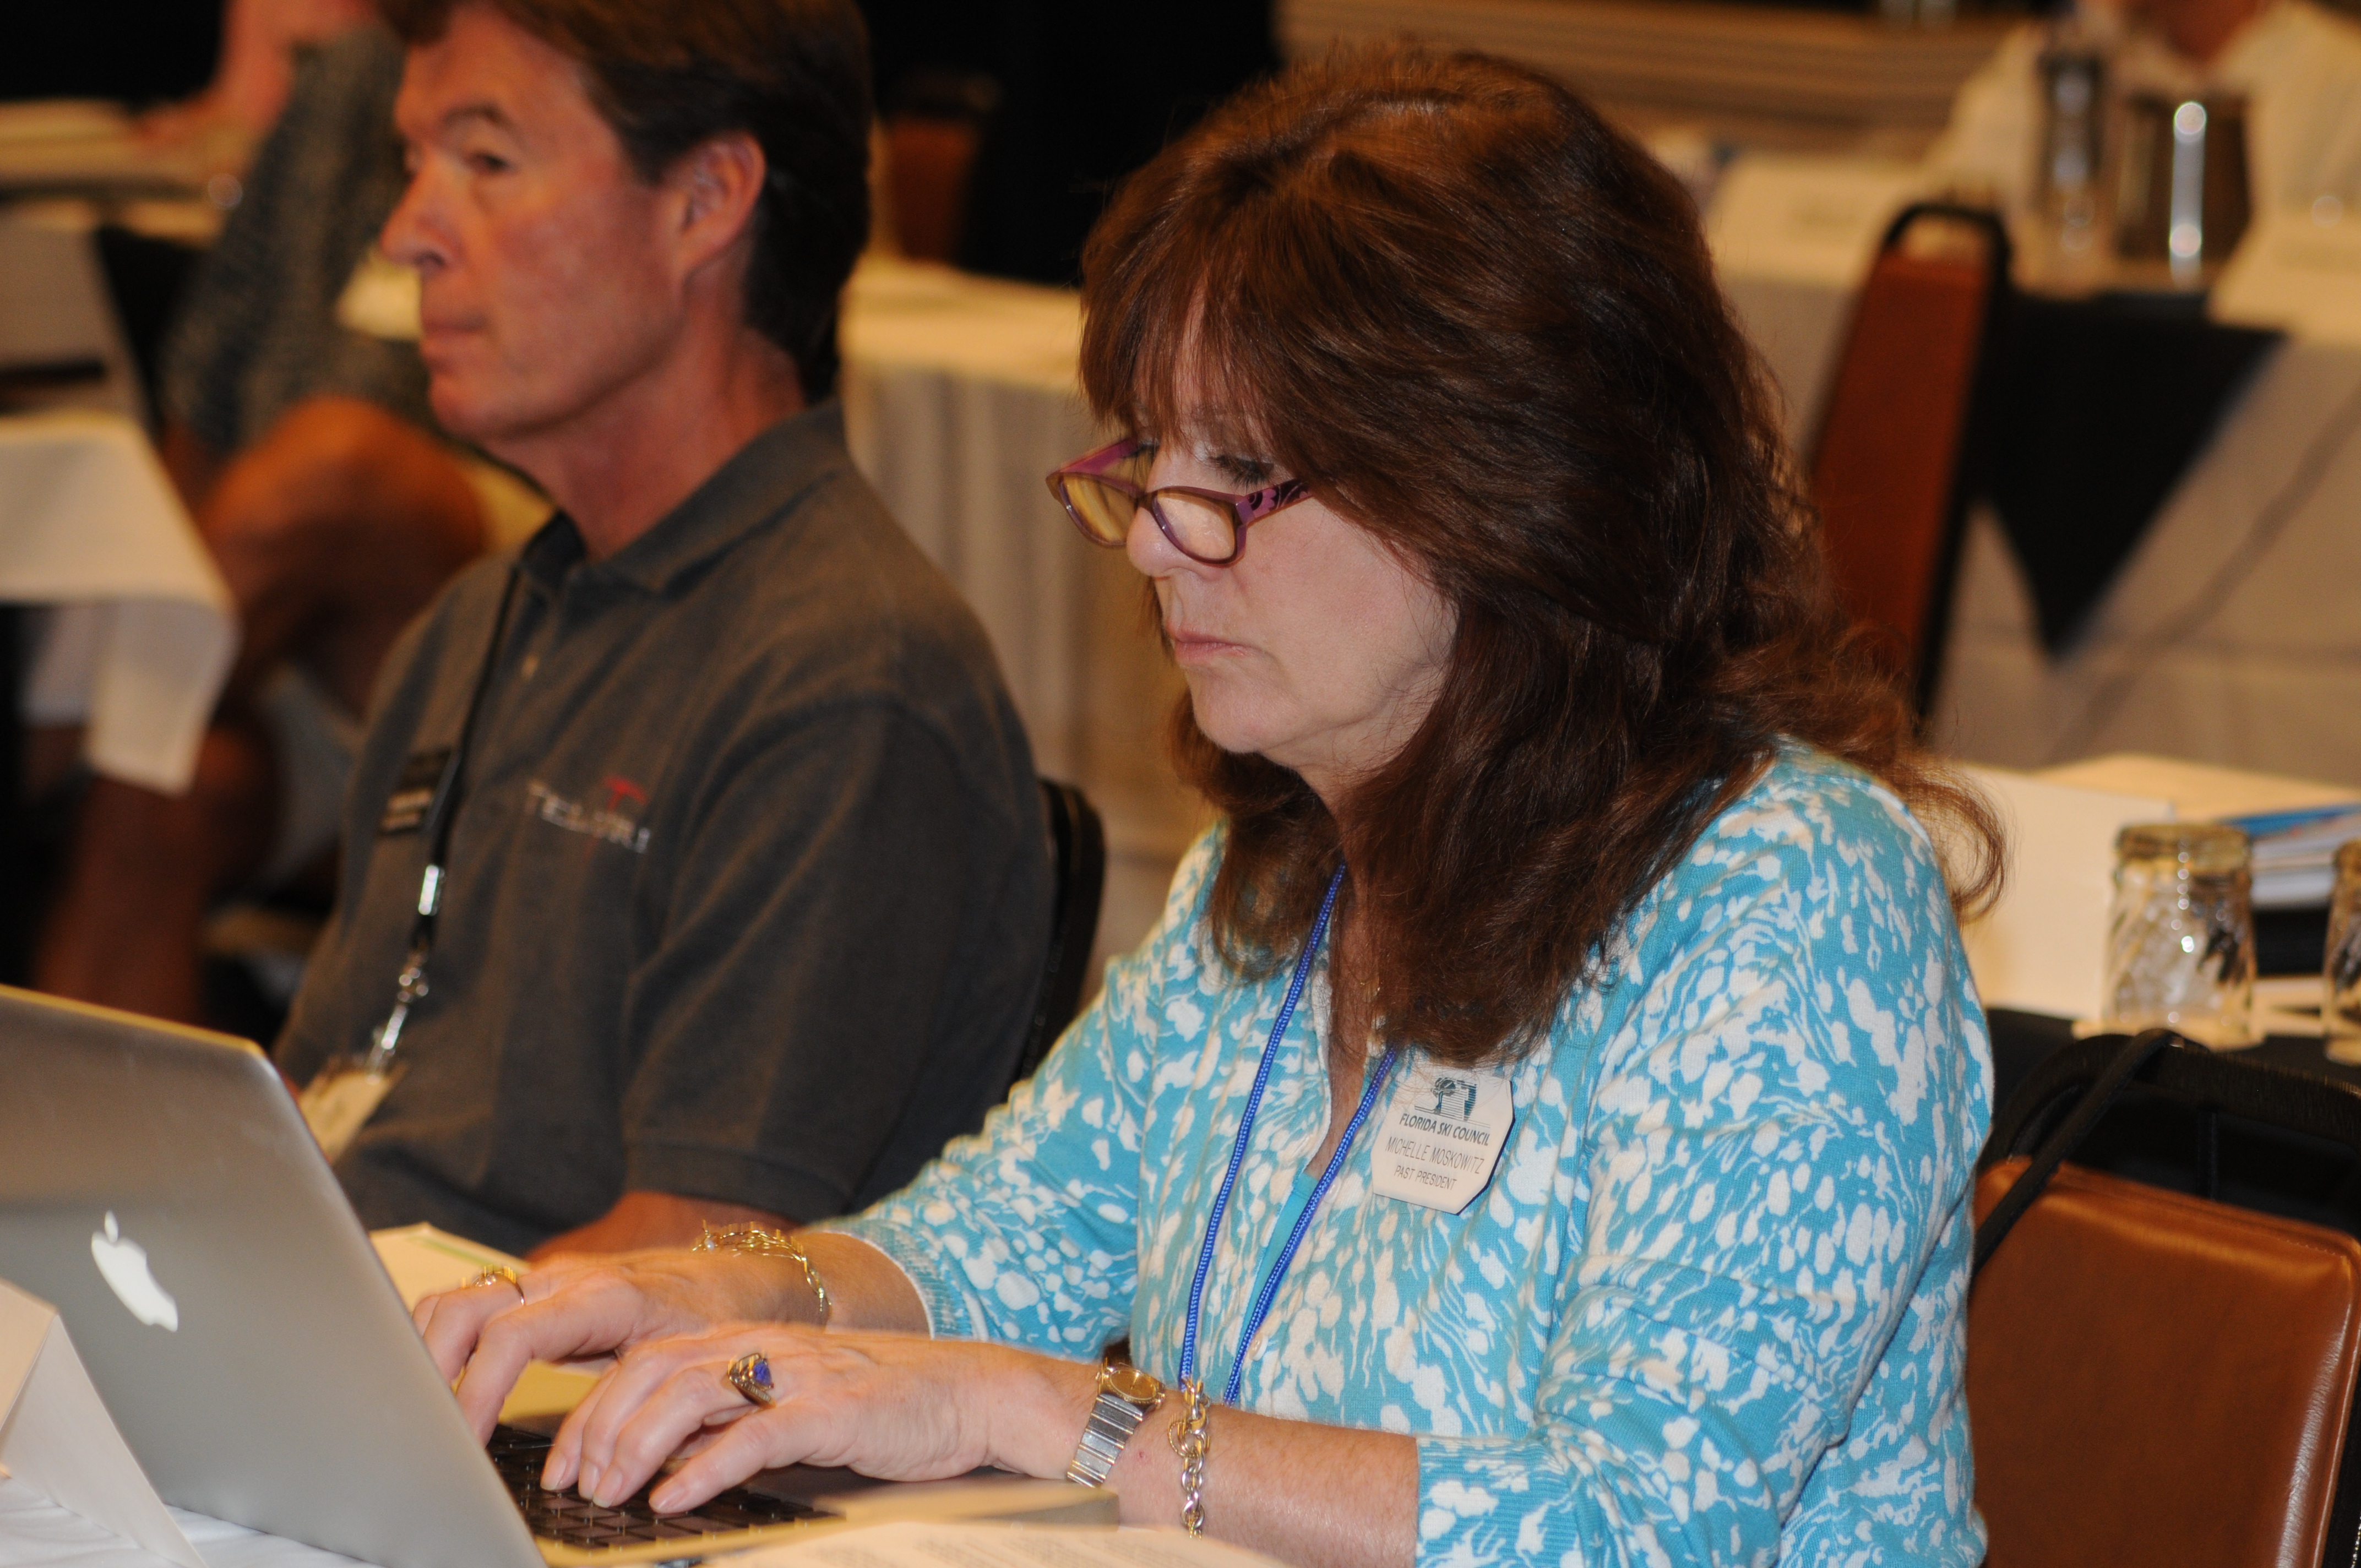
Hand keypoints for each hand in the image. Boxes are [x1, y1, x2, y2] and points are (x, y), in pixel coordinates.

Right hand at [413, 1250, 791, 1439]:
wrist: (735, 1277)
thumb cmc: (714, 1320)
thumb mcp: (683, 1364)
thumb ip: (632, 1409)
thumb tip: (586, 1474)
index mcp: (601, 1297)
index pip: (513, 1334)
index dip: (478, 1389)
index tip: (463, 1440)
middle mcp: (562, 1279)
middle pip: (464, 1307)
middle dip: (431, 1368)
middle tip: (422, 1430)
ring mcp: (544, 1280)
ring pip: (458, 1300)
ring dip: (428, 1352)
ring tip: (421, 1413)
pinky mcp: (536, 1291)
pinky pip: (471, 1305)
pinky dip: (443, 1342)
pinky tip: (439, 1387)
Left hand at [545, 1327, 1089, 1513]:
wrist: (973, 1391)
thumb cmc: (886, 1404)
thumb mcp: (795, 1401)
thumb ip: (735, 1417)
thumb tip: (664, 1459)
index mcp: (749, 1340)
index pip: (647, 1359)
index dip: (594, 1407)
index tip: (563, 1460)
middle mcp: (764, 1346)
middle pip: (652, 1370)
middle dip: (598, 1427)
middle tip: (572, 1482)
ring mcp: (797, 1375)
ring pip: (689, 1394)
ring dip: (636, 1445)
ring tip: (610, 1491)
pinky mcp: (831, 1410)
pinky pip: (753, 1435)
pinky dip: (705, 1466)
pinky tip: (674, 1498)